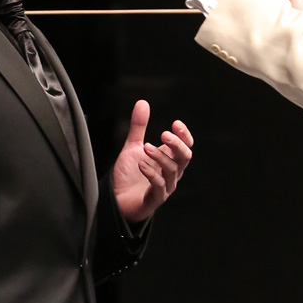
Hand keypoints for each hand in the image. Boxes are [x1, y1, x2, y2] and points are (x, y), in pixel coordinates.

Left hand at [112, 100, 193, 221]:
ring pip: (172, 170)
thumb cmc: (129, 174)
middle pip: (185, 157)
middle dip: (177, 144)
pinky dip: (152, 173)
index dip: (184, 135)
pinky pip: (159, 186)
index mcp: (169, 159)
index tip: (175, 123)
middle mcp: (171, 172)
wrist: (116, 200)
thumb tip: (143, 102)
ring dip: (160, 156)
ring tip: (146, 147)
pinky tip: (141, 164)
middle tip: (164, 134)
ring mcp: (165, 186)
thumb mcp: (133, 146)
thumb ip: (138, 127)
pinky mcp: (155, 198)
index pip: (186, 145)